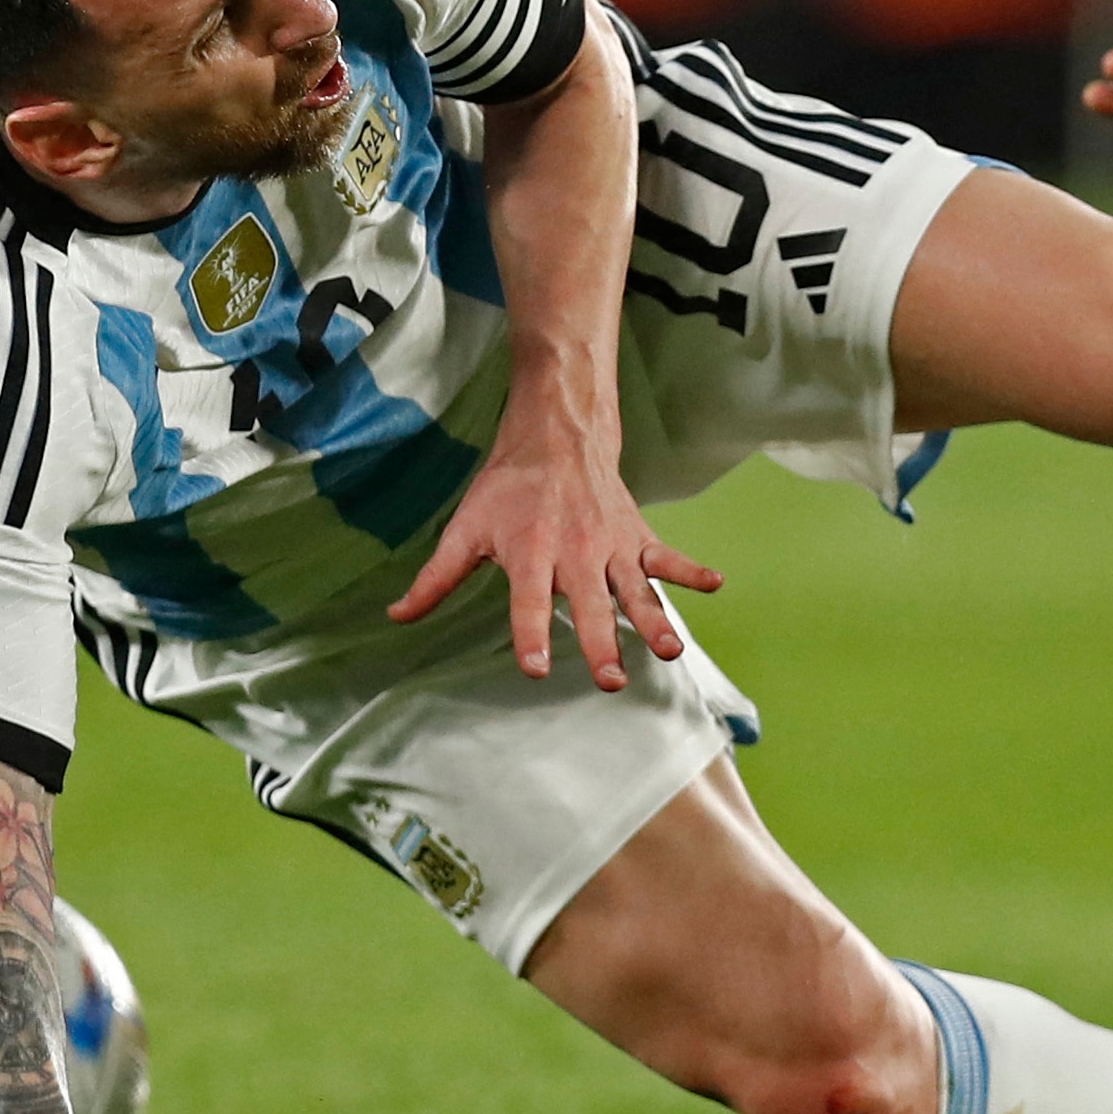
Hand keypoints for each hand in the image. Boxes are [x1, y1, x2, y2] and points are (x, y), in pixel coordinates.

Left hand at [385, 404, 719, 687]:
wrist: (556, 434)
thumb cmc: (507, 488)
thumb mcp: (465, 529)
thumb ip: (436, 578)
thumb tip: (396, 615)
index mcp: (530, 553)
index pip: (529, 602)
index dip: (532, 634)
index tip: (537, 667)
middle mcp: (574, 552)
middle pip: (590, 604)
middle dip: (602, 642)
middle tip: (610, 680)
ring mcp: (611, 545)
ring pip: (635, 589)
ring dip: (654, 619)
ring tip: (669, 651)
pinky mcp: (636, 536)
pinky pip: (667, 556)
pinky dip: (691, 570)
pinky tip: (716, 585)